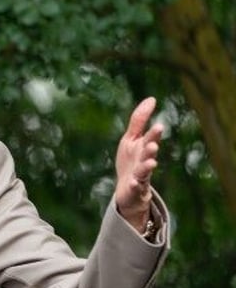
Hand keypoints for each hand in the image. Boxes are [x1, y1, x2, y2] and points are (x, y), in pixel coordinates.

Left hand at [114, 97, 162, 231]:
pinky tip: (133, 183)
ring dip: (147, 166)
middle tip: (153, 145)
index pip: (150, 138)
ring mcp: (140, 175)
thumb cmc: (131, 160)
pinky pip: (136, 187)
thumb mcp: (132, 138)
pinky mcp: (134, 188)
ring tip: (151, 162)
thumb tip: (152, 98)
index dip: (154, 133)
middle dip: (151, 148)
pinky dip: (135, 185)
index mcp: (144, 147)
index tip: (158, 126)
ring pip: (145, 171)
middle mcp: (144, 160)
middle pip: (148, 154)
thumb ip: (140, 120)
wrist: (127, 188)